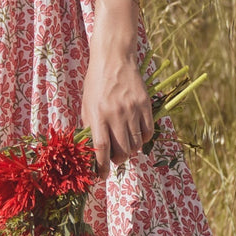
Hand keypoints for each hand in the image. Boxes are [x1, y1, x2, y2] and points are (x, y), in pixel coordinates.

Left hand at [80, 47, 153, 178]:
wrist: (114, 59)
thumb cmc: (96, 83)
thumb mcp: (87, 105)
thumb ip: (91, 127)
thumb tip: (93, 151)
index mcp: (98, 114)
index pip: (101, 148)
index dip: (101, 166)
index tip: (101, 176)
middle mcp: (116, 114)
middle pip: (122, 150)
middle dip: (118, 160)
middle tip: (115, 159)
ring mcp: (132, 109)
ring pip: (136, 144)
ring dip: (131, 151)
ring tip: (126, 147)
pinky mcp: (145, 104)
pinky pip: (148, 132)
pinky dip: (143, 139)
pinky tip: (137, 136)